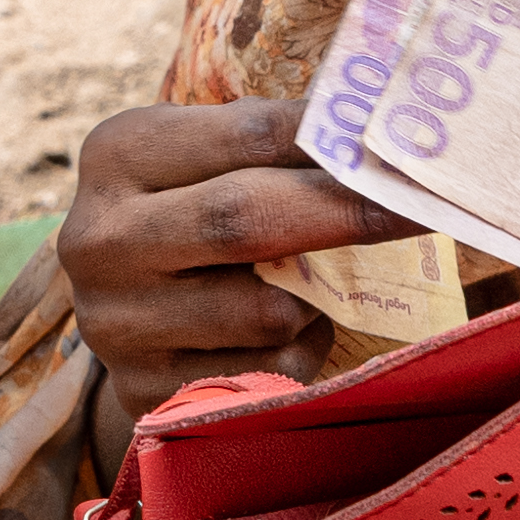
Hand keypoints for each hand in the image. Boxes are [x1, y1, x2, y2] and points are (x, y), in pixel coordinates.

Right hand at [56, 94, 396, 434]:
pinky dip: (300, 351)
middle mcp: (99, 238)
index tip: (407, 146)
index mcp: (117, 153)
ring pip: (265, 312)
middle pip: (244, 218)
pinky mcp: (146, 392)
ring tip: (310, 284)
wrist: (120, 313)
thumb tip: (383, 127)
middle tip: (420, 209)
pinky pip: (267, 374)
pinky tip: (283, 334)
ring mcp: (116, 324)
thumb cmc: (189, 211)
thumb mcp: (206, 158)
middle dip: (347, 212)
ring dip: (316, 299)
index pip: (249, 135)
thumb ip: (276, 144)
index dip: (336, 140)